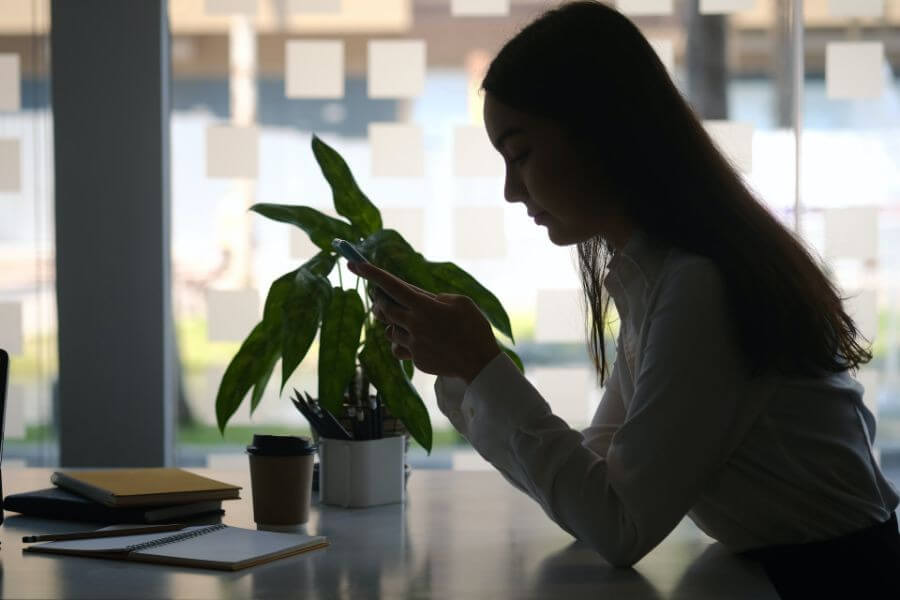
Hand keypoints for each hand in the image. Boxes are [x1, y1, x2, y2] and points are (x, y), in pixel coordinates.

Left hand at [347, 261, 500, 384]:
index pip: (392, 286)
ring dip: (394, 324)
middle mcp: (414, 324)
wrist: (480, 363)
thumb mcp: (461, 302)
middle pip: (383, 308)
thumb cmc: (475, 328)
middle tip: (382, 297)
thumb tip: (423, 301)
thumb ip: (438, 298)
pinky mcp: (415, 359)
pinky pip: (398, 349)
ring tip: (411, 323)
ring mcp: (413, 343)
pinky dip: (401, 344)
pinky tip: (416, 342)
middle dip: (380, 301)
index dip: (372, 273)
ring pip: (389, 330)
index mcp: (425, 306)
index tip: (354, 264)